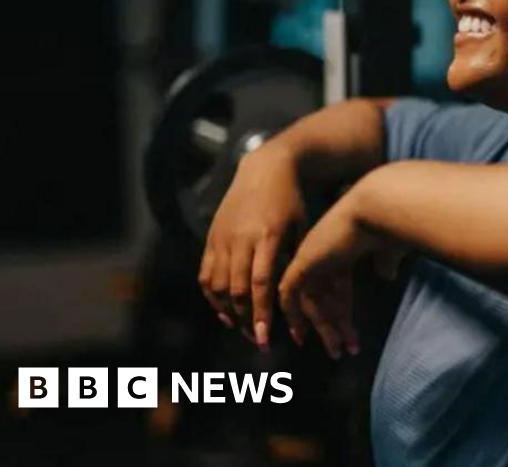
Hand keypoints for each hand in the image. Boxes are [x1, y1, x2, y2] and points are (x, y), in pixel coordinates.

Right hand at [199, 145, 305, 350]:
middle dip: (246, 319)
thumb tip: (298, 298)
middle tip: (256, 340)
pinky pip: (205, 273)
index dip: (261, 312)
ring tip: (242, 327)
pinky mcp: (211, 237)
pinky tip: (223, 310)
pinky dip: (211, 296)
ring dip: (227, 311)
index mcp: (267, 236)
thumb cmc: (292, 201)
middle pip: (236, 289)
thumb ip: (296, 260)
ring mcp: (222, 237)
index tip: (264, 337)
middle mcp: (240, 238)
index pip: (260, 283)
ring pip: (217, 285)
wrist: (266, 168)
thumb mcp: (302, 227)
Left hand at [278, 195, 379, 358]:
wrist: (375, 209)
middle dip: (331, 326)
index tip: (344, 330)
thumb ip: (385, 262)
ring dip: (322, 328)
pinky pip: (291, 295)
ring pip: (309, 301)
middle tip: (337, 350)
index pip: (337, 288)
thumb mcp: (388, 248)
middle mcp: (322, 255)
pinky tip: (301, 334)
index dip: (338, 310)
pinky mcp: (302, 263)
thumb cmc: (387, 225)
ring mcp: (310, 258)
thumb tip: (387, 274)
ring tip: (336, 351)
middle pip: (322, 298)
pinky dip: (294, 314)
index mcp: (341, 251)